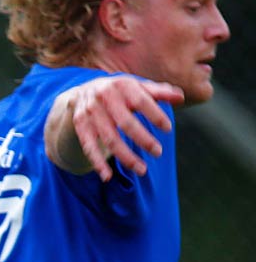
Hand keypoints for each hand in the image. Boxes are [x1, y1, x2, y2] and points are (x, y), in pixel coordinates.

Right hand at [60, 76, 182, 180]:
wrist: (83, 91)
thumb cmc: (120, 91)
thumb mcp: (137, 86)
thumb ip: (158, 92)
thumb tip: (180, 97)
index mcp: (122, 85)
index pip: (141, 101)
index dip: (155, 115)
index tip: (168, 129)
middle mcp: (104, 98)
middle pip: (125, 123)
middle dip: (143, 139)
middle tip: (158, 152)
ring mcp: (90, 113)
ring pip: (109, 138)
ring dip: (125, 156)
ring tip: (142, 169)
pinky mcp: (81, 126)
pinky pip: (89, 147)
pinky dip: (97, 163)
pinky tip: (107, 177)